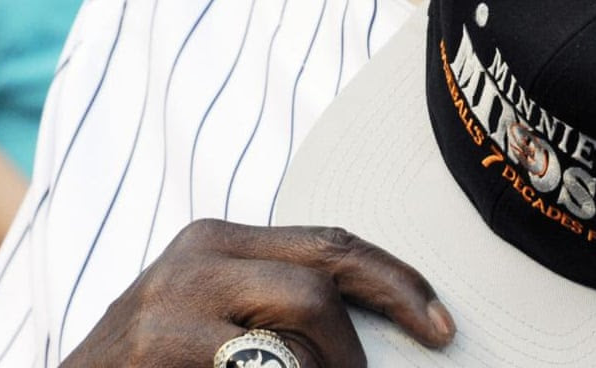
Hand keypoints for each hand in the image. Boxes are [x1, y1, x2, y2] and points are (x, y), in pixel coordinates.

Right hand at [62, 221, 454, 366]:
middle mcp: (193, 260)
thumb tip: (391, 315)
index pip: (332, 243)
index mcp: (217, 240)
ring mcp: (166, 309)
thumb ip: (277, 300)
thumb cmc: (153, 365)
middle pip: (319, 289)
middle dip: (357, 351)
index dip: (398, 284)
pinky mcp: (152, 353)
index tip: (442, 328)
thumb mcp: (211, 314)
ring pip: (291, 348)